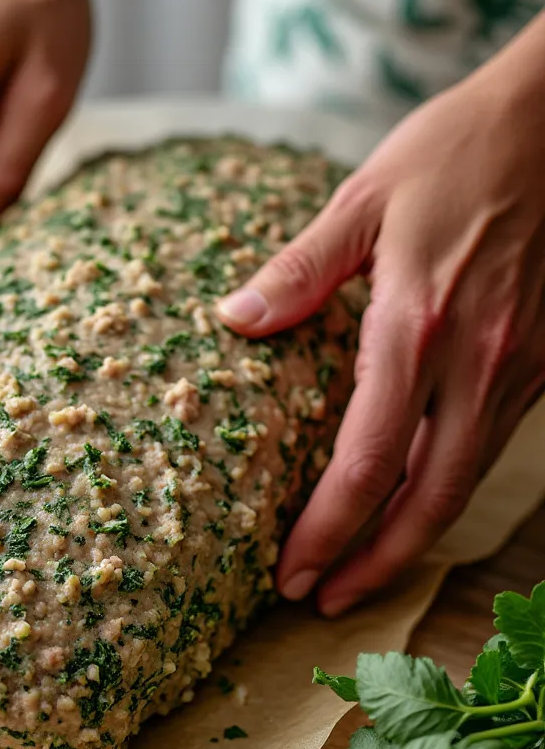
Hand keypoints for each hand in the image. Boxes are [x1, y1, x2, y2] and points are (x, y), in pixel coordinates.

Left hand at [216, 23, 544, 616]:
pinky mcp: (543, 362)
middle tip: (321, 600)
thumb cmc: (459, 148)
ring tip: (361, 572)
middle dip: (373, 564)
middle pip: (428, 501)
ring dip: (411, 540)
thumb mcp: (365, 198)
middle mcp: (478, 363)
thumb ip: (299, 270)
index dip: (327, 529)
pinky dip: (445, 490)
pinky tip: (411, 501)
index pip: (367, 462)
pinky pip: (489, 445)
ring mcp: (520, 368)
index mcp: (417, 327)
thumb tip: (234, 321)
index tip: (290, 570)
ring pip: (466, 484)